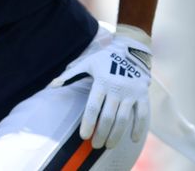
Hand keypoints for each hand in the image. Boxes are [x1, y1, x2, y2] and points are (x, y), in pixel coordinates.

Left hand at [58, 25, 151, 148]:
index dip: (88, 123)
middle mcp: (117, 88)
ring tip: (108, 145)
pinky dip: (138, 127)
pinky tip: (132, 139)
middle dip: (101, 133)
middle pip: (108, 116)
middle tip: (95, 145)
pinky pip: (143, 114)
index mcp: (101, 81)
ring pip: (124, 118)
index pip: (93, 107)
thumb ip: (69, 75)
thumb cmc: (104, 59)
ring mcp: (131, 93)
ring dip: (116, 134)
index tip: (84, 136)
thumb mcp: (86, 63)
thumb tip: (51, 86)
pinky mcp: (142, 95)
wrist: (131, 49)